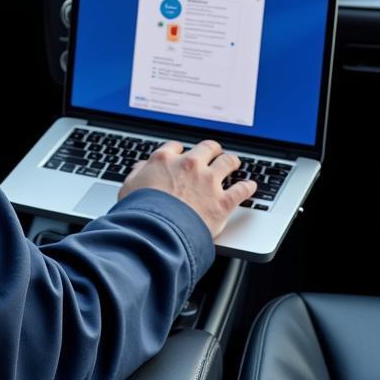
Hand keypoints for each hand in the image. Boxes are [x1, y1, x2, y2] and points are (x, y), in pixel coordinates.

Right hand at [117, 139, 256, 237]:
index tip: (181, 154)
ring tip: (234, 162)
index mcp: (165, 160)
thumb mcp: (129, 187)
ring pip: (227, 162)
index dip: (179, 151)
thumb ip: (138, 174)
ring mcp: (208, 182)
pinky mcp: (222, 202)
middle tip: (213, 152)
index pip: (175, 147)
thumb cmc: (140, 212)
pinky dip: (248, 187)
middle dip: (211, 150)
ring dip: (232, 161)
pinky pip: (241, 190)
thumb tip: (142, 168)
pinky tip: (251, 186)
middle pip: (206, 148)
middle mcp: (189, 165)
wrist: (158, 232)